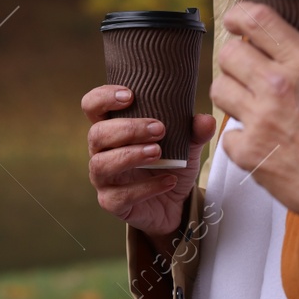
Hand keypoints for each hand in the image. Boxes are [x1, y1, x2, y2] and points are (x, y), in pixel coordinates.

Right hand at [82, 85, 217, 235]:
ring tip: (158, 153)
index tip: (130, 95)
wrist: (176, 203)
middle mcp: (101, 151)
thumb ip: (194, 131)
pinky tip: (168, 180)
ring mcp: (103, 179)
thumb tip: (205, 120)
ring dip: (130, 156)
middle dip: (127, 129)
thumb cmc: (171, 164)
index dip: (103, 98)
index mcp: (112, 128)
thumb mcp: (186, 144)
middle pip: (97, 134)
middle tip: (159, 129)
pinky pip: (120, 195)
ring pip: (101, 164)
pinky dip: (146, 187)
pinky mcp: (112, 202)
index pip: (93, 106)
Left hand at [210, 2, 298, 223]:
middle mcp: (277, 86)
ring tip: (247, 101)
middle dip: (235, 56)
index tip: (236, 20)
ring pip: (220, 90)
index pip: (258, 21)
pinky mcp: (251, 154)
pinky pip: (228, 136)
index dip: (240, 15)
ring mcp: (260, 121)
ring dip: (232, 92)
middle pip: (229, 54)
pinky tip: (258, 140)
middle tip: (246, 65)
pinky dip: (239, 138)